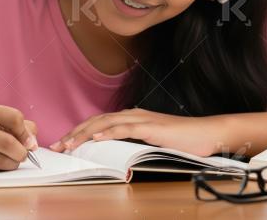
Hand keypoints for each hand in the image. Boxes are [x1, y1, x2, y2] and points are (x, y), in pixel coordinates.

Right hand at [0, 102, 37, 171]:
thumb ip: (13, 123)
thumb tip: (33, 142)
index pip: (14, 118)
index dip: (26, 132)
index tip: (29, 140)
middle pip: (9, 144)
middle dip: (22, 152)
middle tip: (23, 154)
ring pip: (1, 162)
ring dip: (12, 163)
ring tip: (11, 159)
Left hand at [49, 108, 225, 157]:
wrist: (208, 134)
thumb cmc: (184, 140)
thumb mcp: (153, 143)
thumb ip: (135, 143)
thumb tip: (116, 152)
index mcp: (133, 118)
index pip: (99, 123)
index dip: (79, 132)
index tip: (64, 143)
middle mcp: (134, 115)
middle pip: (96, 120)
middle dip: (75, 132)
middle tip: (57, 145)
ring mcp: (142, 119)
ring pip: (106, 123)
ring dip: (85, 133)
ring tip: (69, 143)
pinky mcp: (151, 127)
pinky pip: (125, 128)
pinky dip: (108, 131)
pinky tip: (96, 137)